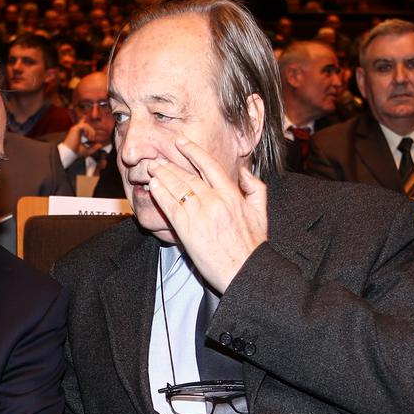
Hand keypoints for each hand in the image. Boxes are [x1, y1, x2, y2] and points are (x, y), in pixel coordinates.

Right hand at [61, 119, 103, 158]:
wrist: (70, 152)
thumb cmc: (76, 152)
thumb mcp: (88, 150)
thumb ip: (94, 148)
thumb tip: (100, 145)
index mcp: (78, 133)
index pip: (83, 125)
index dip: (87, 125)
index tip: (92, 134)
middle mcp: (76, 130)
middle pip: (86, 124)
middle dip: (92, 131)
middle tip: (92, 139)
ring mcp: (75, 128)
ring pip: (86, 124)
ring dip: (91, 131)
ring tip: (90, 138)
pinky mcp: (75, 128)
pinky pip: (84, 125)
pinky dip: (88, 130)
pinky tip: (88, 136)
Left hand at [145, 137, 267, 291]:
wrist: (245, 270)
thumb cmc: (252, 246)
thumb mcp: (261, 212)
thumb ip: (255, 188)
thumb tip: (244, 172)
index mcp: (232, 194)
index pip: (208, 165)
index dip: (192, 151)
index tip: (181, 143)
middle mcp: (215, 200)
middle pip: (188, 175)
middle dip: (170, 165)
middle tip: (158, 159)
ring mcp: (200, 214)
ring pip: (177, 188)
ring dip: (162, 176)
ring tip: (152, 169)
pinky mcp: (187, 229)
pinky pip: (170, 206)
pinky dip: (160, 194)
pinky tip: (153, 187)